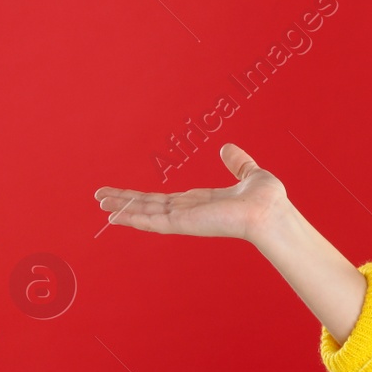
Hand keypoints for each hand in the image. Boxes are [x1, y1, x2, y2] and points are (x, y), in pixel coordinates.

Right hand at [93, 143, 289, 244]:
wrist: (271, 212)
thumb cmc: (267, 200)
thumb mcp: (250, 174)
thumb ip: (238, 162)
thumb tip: (227, 148)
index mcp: (202, 202)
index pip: (165, 200)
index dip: (144, 197)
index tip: (126, 194)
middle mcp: (190, 212)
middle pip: (149, 205)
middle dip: (125, 201)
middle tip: (100, 199)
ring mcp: (186, 219)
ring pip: (146, 213)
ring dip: (122, 208)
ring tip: (100, 206)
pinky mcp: (185, 224)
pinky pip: (153, 221)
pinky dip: (133, 218)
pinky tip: (115, 217)